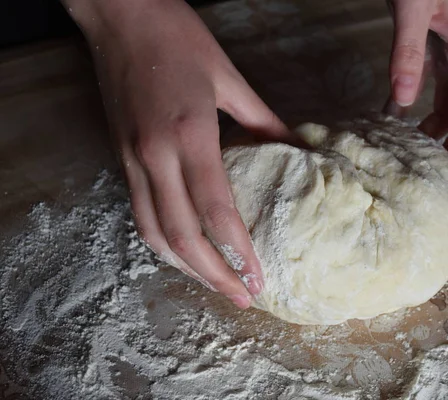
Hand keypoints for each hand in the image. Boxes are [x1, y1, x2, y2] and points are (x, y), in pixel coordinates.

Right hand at [65, 0, 294, 307]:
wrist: (119, 15)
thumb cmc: (178, 38)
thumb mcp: (228, 77)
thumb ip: (261, 120)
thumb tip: (293, 149)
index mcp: (188, 134)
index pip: (214, 210)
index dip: (237, 251)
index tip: (258, 277)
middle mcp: (154, 156)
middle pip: (180, 236)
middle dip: (212, 275)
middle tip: (241, 295)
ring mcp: (131, 159)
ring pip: (152, 232)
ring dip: (183, 267)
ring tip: (214, 283)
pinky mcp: (119, 157)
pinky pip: (139, 212)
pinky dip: (161, 241)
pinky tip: (183, 250)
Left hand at [385, 0, 447, 180]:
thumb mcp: (414, 12)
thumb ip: (407, 54)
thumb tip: (399, 105)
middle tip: (435, 184)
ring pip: (447, 106)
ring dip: (431, 132)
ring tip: (413, 161)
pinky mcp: (434, 51)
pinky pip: (429, 91)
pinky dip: (414, 110)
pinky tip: (393, 123)